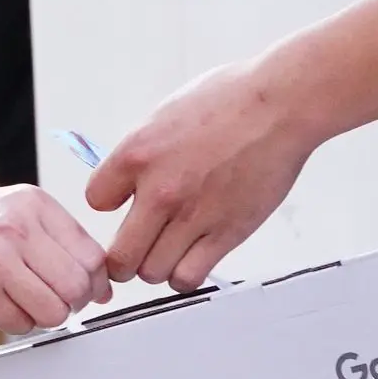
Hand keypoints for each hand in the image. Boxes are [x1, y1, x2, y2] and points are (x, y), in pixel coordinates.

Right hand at [0, 186, 111, 334]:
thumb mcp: (19, 214)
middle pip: (77, 286)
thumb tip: (102, 284)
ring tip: (28, 302)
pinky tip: (2, 304)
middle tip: (58, 301)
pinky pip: (22, 324)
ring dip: (46, 316)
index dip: (95, 281)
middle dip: (73, 303)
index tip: (87, 289)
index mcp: (34, 204)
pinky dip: (18, 322)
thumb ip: (62, 242)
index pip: (91, 254)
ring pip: (54, 311)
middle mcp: (17, 229)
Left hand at [86, 57, 316, 290]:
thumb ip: (141, 154)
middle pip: (119, 257)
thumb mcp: (166, 116)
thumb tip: (125, 181)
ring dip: (156, 267)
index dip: (110, 207)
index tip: (125, 205)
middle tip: (137, 250)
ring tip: (169, 251)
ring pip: (152, 273)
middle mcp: (160, 190)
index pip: (97, 201)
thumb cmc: (230, 100)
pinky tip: (190, 259)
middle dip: (125, 259)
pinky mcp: (225, 233)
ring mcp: (193, 216)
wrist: (281, 104)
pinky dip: (184, 276)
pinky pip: (187, 278)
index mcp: (138, 154)